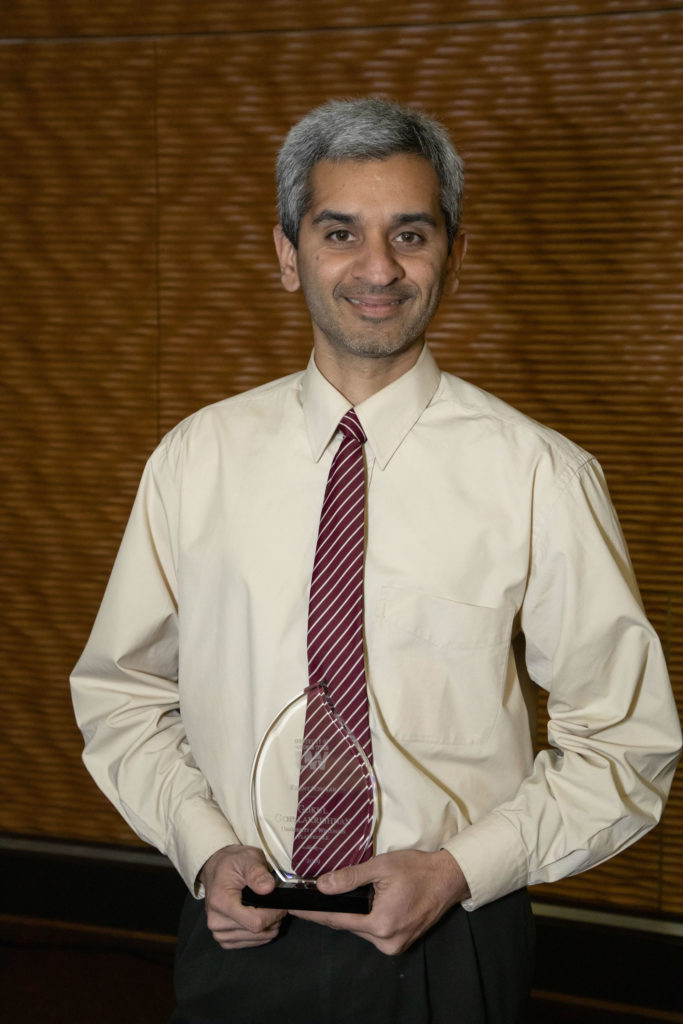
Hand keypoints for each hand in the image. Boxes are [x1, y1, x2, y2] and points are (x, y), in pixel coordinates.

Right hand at [199, 844, 285, 948]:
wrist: (218, 870)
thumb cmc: (234, 863)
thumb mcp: (248, 859)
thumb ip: (258, 872)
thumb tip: (268, 888)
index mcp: (221, 902)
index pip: (254, 922)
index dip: (273, 915)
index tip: (282, 904)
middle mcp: (216, 922)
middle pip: (256, 932)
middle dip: (273, 920)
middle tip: (279, 905)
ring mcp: (219, 933)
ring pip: (255, 940)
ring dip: (269, 928)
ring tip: (271, 910)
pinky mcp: (224, 940)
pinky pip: (249, 944)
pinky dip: (261, 934)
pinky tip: (262, 919)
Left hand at [290, 848, 469, 955]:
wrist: (447, 879)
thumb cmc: (416, 869)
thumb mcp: (381, 867)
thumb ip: (350, 877)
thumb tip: (321, 886)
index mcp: (380, 924)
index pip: (337, 919)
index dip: (314, 912)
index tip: (293, 907)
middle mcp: (386, 941)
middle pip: (347, 925)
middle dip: (329, 911)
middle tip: (308, 896)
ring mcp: (394, 945)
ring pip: (358, 929)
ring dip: (348, 914)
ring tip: (332, 896)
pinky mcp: (399, 943)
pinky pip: (371, 930)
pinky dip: (363, 918)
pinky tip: (357, 903)